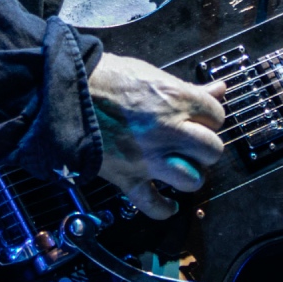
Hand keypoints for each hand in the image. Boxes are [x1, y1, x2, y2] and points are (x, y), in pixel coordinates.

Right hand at [89, 52, 227, 219]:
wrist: (64, 93)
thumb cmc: (104, 77)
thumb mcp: (151, 73)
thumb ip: (189, 88)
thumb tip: (218, 89)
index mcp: (176, 100)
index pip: (217, 115)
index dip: (209, 117)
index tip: (200, 118)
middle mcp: (168, 131)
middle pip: (212, 150)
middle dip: (206, 147)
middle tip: (193, 144)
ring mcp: (148, 157)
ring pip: (192, 180)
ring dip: (190, 175)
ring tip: (182, 168)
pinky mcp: (128, 176)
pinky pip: (153, 204)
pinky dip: (163, 208)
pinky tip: (169, 205)